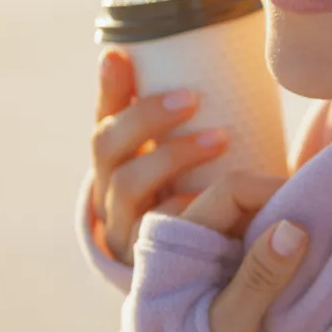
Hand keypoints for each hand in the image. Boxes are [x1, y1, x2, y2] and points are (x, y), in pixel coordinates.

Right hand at [90, 48, 230, 264]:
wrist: (204, 275)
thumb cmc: (205, 198)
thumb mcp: (196, 158)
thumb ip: (201, 121)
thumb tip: (227, 60)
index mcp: (119, 160)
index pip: (104, 118)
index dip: (108, 88)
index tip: (119, 56)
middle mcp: (111, 189)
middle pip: (106, 147)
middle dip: (145, 117)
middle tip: (194, 98)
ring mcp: (123, 225)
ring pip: (127, 186)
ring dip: (170, 157)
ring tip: (219, 139)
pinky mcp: (146, 258)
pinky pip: (155, 232)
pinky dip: (181, 210)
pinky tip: (207, 197)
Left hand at [178, 170, 308, 331]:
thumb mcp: (231, 326)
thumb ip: (260, 277)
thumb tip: (294, 227)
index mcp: (179, 242)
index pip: (231, 191)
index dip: (273, 191)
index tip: (311, 211)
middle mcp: (189, 242)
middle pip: (243, 203)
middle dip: (283, 210)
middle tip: (321, 229)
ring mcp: (205, 260)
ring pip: (250, 225)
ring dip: (282, 233)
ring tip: (315, 250)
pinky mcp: (220, 279)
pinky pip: (252, 248)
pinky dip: (278, 253)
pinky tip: (301, 270)